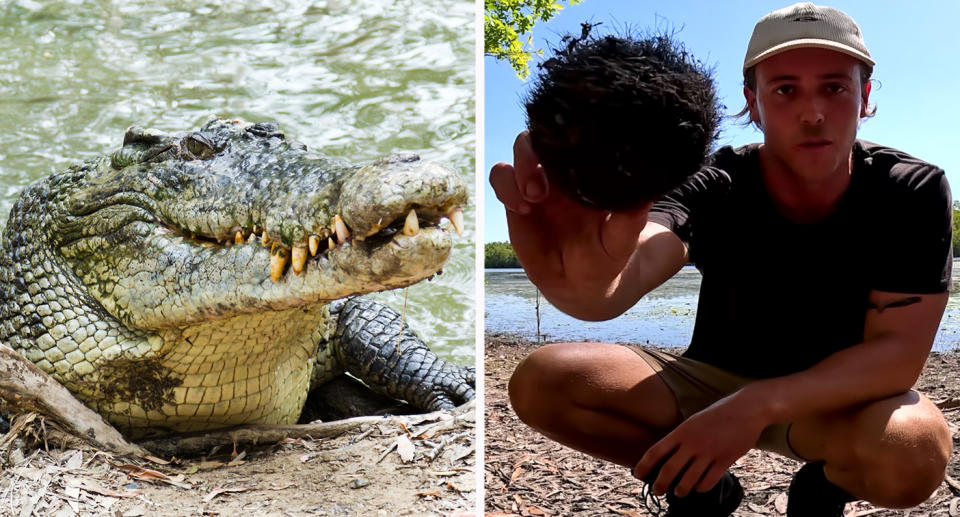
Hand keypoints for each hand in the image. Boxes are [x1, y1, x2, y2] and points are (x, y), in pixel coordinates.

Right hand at [489, 132, 651, 296]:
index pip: (579, 136)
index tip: (573, 148)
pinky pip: (502, 179)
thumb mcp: (620, 242)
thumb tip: (645, 197)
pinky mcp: (516, 198)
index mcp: (592, 170)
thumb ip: (629, 222)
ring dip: (522, 166)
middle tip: (544, 186)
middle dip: (540, 150)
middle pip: (546, 134)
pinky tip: (521, 208)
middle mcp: (564, 170)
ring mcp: (538, 181)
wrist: (578, 282)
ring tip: (533, 197)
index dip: (572, 133)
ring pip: (520, 150)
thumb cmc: (604, 254)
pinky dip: (505, 186)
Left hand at [632, 394, 767, 497]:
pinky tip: (699, 487)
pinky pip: (709, 480)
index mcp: (682, 431)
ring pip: (688, 479)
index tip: (638, 475)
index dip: (644, 465)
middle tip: (657, 491)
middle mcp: (693, 443)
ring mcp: (709, 452)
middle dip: (660, 484)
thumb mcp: (693, 421)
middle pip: (669, 469)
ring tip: (678, 492)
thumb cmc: (718, 414)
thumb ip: (681, 437)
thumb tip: (666, 454)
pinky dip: (701, 487)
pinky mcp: (725, 460)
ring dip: (681, 490)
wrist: (746, 409)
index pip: (656, 451)